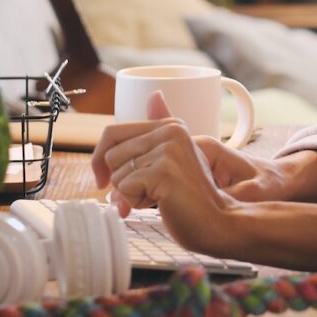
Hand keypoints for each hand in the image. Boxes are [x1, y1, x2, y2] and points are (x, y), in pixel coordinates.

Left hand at [90, 90, 232, 250]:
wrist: (216, 221)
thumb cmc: (189, 198)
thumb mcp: (166, 163)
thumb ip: (150, 139)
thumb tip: (154, 95)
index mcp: (171, 125)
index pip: (113, 133)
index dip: (100, 160)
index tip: (102, 180)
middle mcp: (171, 131)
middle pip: (110, 155)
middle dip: (120, 181)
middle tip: (146, 192)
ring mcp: (168, 150)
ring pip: (116, 174)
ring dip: (130, 194)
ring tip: (159, 196)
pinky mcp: (163, 171)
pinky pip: (124, 189)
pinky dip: (135, 203)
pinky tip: (161, 202)